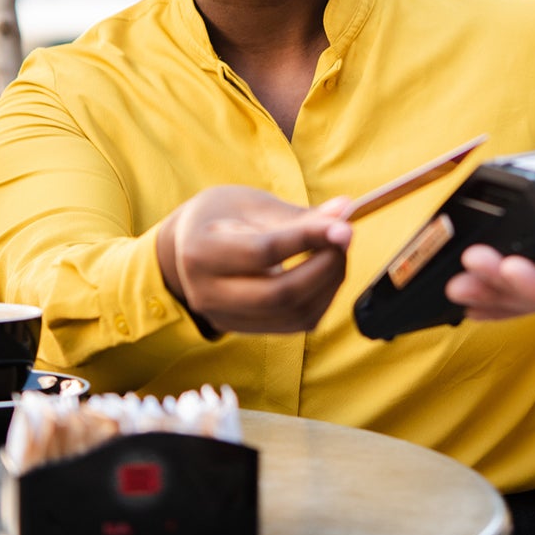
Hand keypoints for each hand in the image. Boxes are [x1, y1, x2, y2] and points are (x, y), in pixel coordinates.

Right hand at [157, 186, 351, 334]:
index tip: (345, 226)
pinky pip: (293, 324)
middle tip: (344, 239)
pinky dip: (320, 300)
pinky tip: (325, 275)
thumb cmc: (222, 216)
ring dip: (328, 285)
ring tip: (336, 253)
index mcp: (201, 252)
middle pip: (280, 294)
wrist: (190, 246)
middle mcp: (206, 293)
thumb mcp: (253, 205)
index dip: (309, 239)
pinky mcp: (243, 330)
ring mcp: (224, 318)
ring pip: (292, 315)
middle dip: (325, 268)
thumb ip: (298, 216)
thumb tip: (345, 212)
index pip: (263, 252)